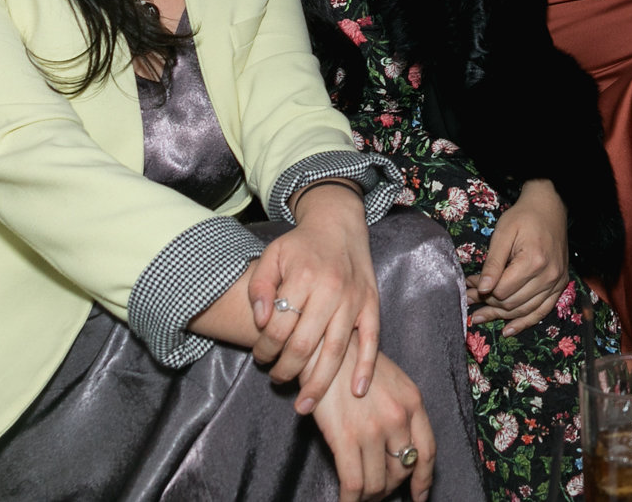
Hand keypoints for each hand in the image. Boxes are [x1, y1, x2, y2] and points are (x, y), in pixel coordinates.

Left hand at [248, 182, 379, 411]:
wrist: (338, 225)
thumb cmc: (300, 245)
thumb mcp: (272, 256)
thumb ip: (259, 287)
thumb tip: (261, 322)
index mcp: (303, 277)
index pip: (278, 326)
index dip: (265, 348)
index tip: (260, 356)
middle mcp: (330, 290)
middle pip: (305, 344)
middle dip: (286, 370)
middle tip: (276, 379)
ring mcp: (354, 299)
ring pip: (336, 350)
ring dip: (319, 382)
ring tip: (305, 405)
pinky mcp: (371, 305)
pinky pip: (371, 341)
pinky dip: (365, 368)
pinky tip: (356, 391)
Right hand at [310, 342, 435, 501]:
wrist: (323, 347)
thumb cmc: (353, 362)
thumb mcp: (390, 380)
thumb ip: (401, 411)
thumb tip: (400, 447)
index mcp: (413, 401)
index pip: (427, 451)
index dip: (423, 479)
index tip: (419, 495)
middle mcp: (398, 417)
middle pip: (402, 470)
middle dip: (390, 486)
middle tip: (378, 490)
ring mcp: (373, 429)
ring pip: (378, 482)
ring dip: (370, 495)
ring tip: (360, 495)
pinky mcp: (346, 437)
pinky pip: (354, 484)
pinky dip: (351, 500)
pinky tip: (347, 501)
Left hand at [466, 180, 570, 334]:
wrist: (550, 207)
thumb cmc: (523, 217)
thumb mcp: (503, 234)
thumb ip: (493, 263)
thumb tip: (482, 289)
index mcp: (533, 261)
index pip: (502, 290)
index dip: (483, 291)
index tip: (469, 286)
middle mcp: (548, 276)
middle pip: (512, 303)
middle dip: (488, 304)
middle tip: (470, 300)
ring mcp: (556, 283)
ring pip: (525, 310)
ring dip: (501, 316)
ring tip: (480, 317)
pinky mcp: (559, 285)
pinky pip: (542, 311)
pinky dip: (525, 322)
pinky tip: (508, 330)